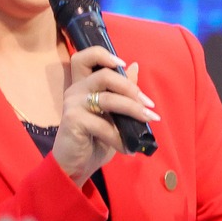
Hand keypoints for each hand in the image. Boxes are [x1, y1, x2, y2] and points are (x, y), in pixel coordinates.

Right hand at [51, 47, 158, 184]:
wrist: (75, 165)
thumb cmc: (94, 139)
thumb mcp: (113, 114)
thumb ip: (121, 91)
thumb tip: (134, 66)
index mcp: (83, 85)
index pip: (85, 57)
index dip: (103, 54)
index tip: (123, 64)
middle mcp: (75, 90)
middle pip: (104, 75)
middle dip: (131, 89)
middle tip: (148, 105)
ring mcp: (73, 104)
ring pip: (108, 98)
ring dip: (133, 110)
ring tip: (147, 122)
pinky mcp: (73, 120)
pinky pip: (103, 125)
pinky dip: (119, 137)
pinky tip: (127, 148)